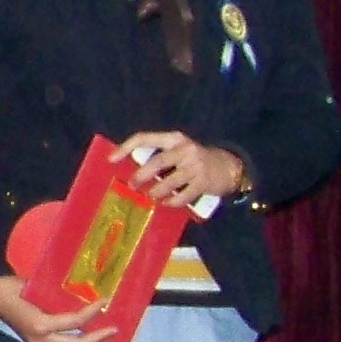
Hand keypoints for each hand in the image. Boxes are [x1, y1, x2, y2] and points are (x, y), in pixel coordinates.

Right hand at [0, 271, 107, 341]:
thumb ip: (58, 299)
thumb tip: (84, 298)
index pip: (75, 321)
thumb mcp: (37, 289)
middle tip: (114, 331)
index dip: (92, 312)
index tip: (105, 301)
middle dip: (97, 339)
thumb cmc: (12, 286)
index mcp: (41, 325)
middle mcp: (41, 339)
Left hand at [120, 132, 244, 211]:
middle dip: (141, 175)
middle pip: (157, 162)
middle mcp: (185, 149)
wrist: (229, 166)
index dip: (126, 147)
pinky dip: (172, 202)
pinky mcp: (203, 183)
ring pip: (169, 181)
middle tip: (132, 185)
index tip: (111, 159)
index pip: (145, 138)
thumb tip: (129, 167)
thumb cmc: (195, 159)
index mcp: (174, 138)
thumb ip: (159, 155)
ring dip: (155, 191)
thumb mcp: (178, 150)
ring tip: (150, 196)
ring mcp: (195, 166)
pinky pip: (183, 196)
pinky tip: (166, 203)